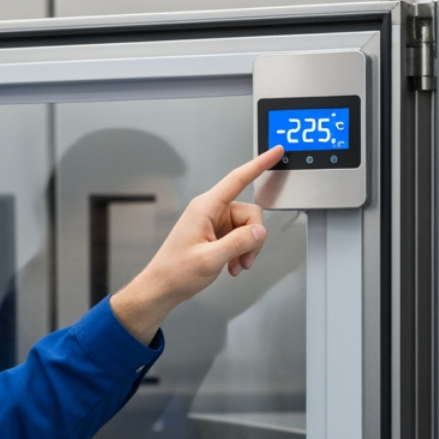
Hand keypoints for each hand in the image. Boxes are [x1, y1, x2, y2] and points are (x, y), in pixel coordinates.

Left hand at [110, 146, 284, 343]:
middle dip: (253, 238)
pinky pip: (239, 237)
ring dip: (246, 249)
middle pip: (249, 213)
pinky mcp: (215, 233)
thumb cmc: (175, 271)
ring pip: (247, 228)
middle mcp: (210, 211)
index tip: (275, 152)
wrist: (163, 286)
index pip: (237, 179)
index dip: (259, 164)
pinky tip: (232, 265)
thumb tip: (260, 231)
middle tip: (245, 259)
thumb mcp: (210, 259)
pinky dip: (240, 252)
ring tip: (236, 265)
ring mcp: (213, 222)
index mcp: (205, 207)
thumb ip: (238, 243)